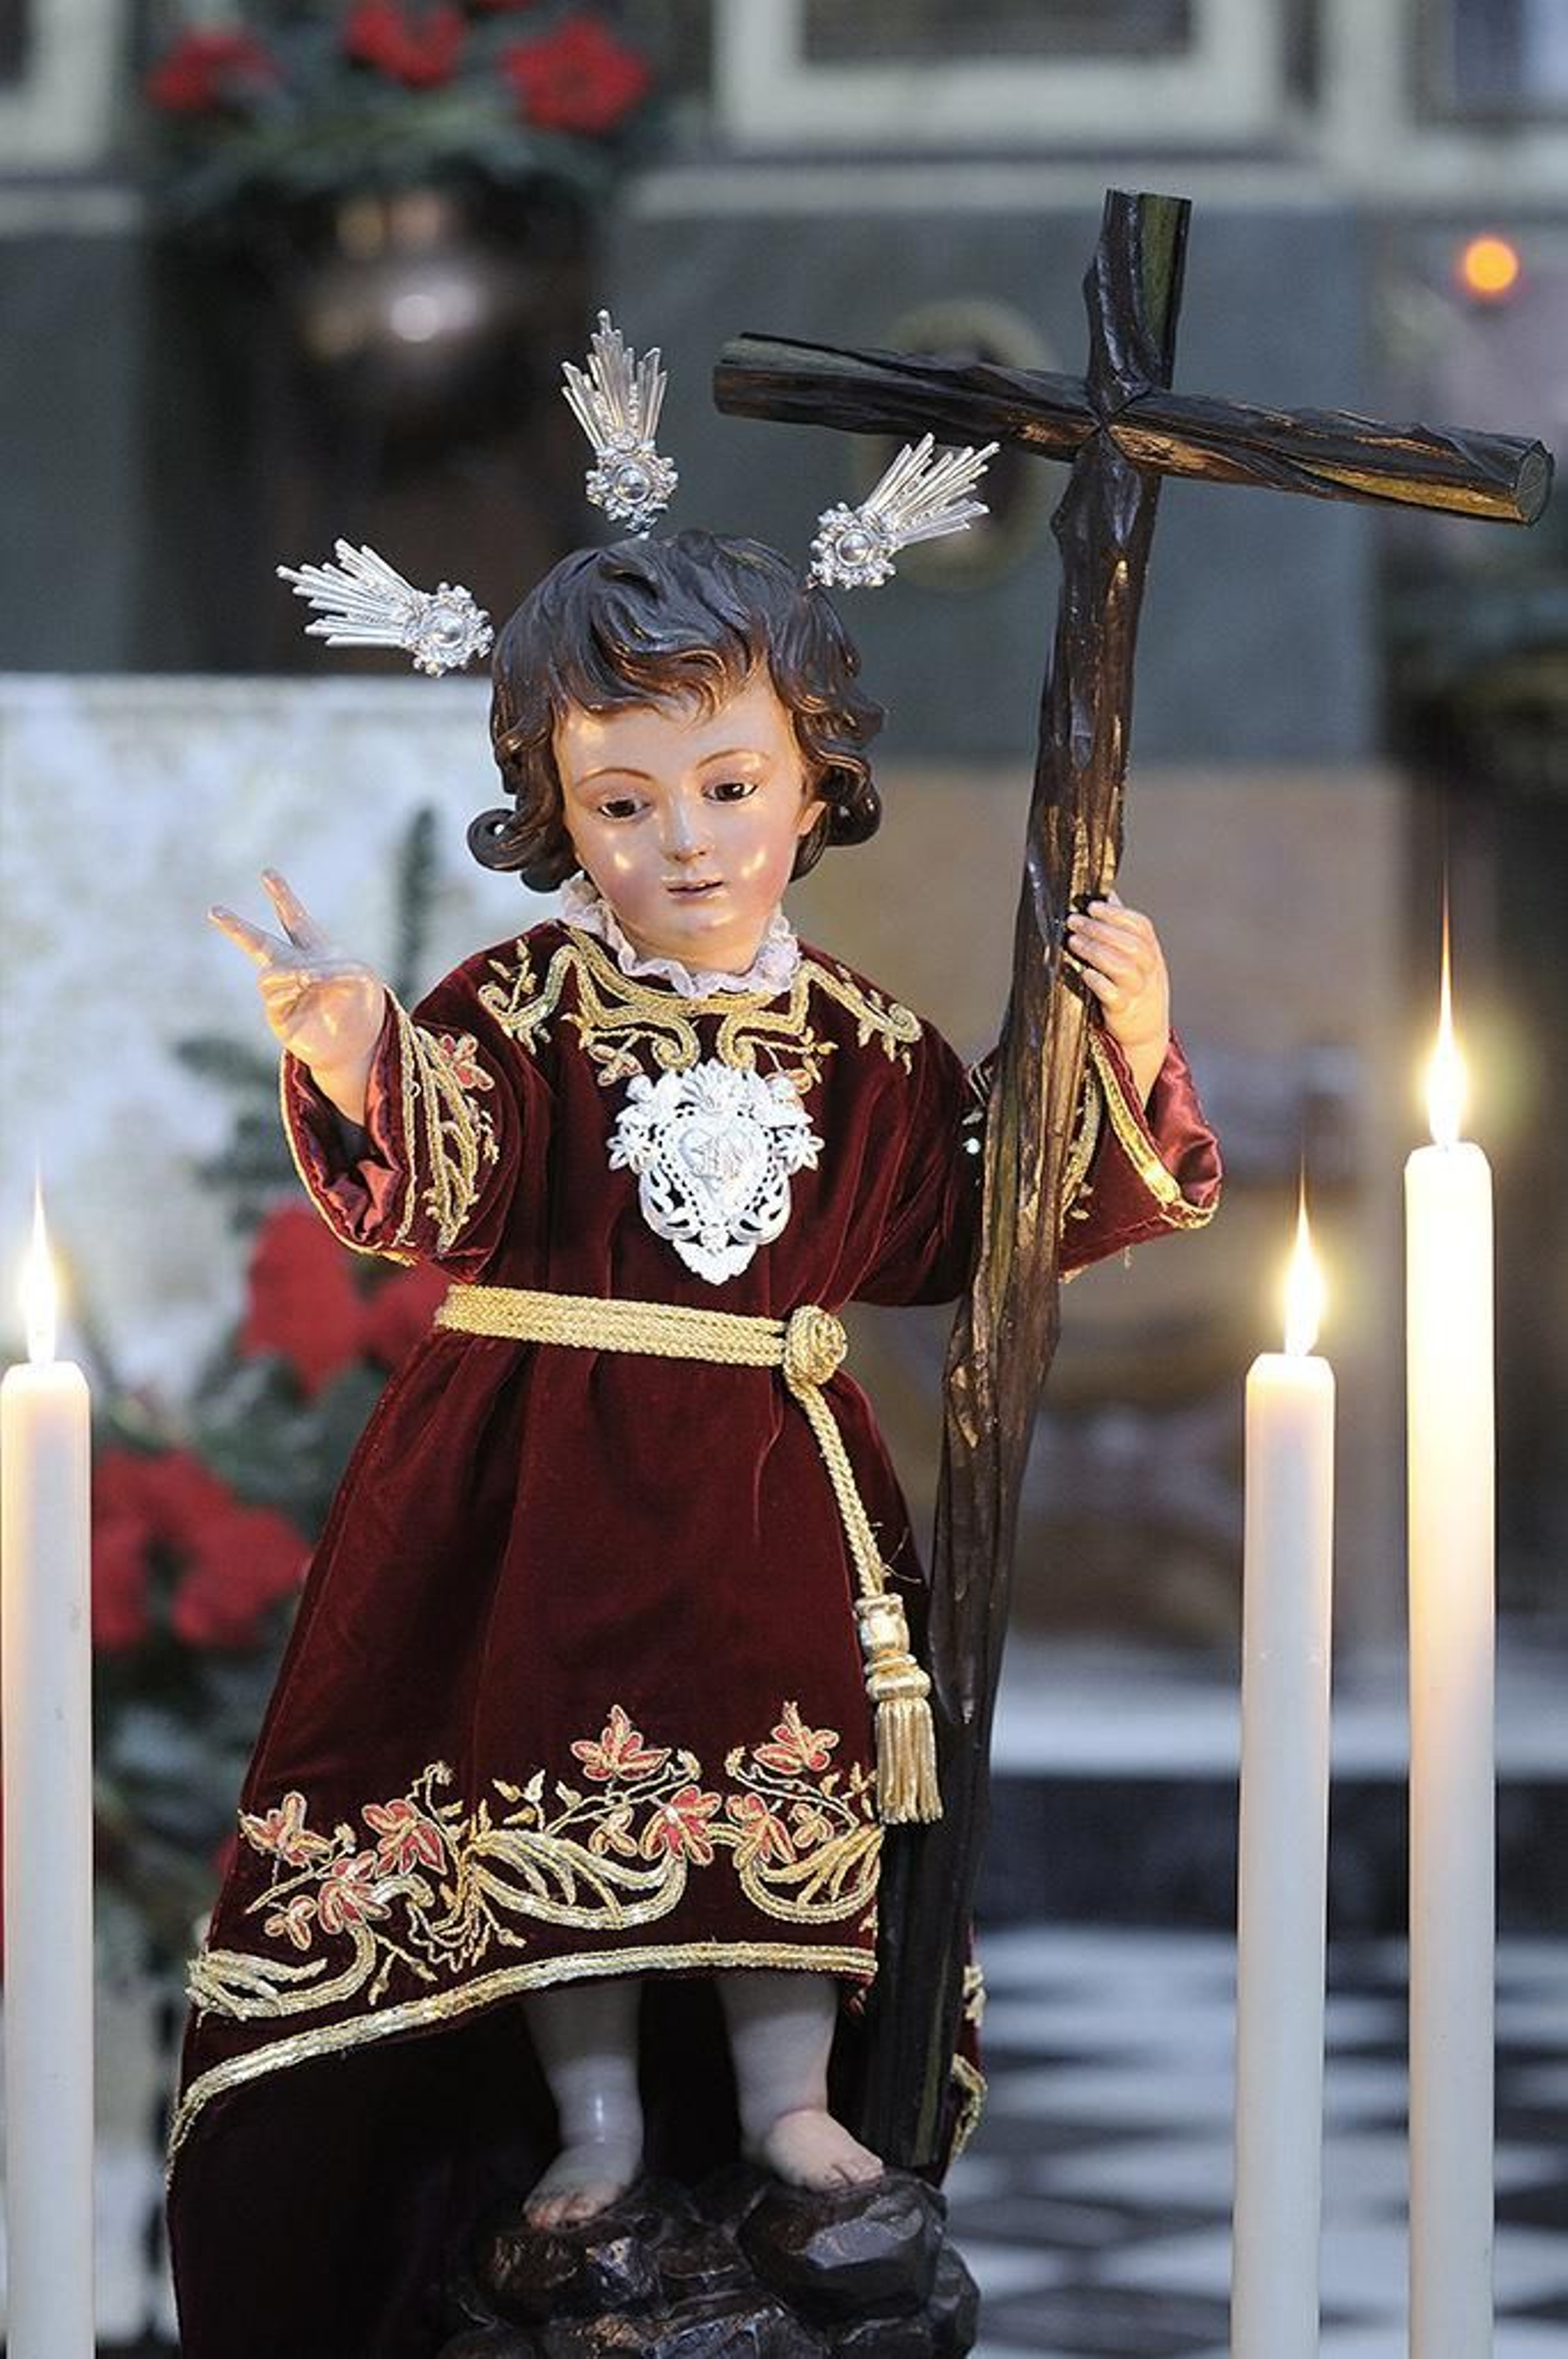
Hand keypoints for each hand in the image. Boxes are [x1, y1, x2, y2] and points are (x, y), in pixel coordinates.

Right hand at [209, 871, 386, 1122]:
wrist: (359, 1045)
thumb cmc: (362, 1004)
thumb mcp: (360, 976)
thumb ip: (334, 967)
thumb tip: (302, 975)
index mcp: (313, 949)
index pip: (294, 918)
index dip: (281, 896)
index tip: (267, 873)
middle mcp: (292, 968)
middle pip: (259, 944)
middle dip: (236, 927)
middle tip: (214, 910)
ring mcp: (282, 993)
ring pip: (268, 974)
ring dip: (288, 971)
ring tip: (310, 977)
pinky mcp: (278, 1017)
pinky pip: (274, 998)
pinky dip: (290, 990)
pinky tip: (305, 989)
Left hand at [1064, 892, 1169, 1105]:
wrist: (1147, 1031)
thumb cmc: (1135, 987)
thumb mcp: (1137, 958)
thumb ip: (1121, 929)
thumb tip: (1105, 896)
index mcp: (1152, 952)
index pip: (1141, 926)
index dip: (1117, 914)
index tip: (1092, 906)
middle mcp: (1150, 970)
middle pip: (1130, 944)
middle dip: (1100, 929)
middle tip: (1074, 921)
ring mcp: (1139, 992)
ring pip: (1123, 967)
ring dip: (1096, 951)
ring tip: (1073, 942)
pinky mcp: (1125, 1012)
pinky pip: (1114, 995)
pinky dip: (1099, 981)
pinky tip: (1084, 973)